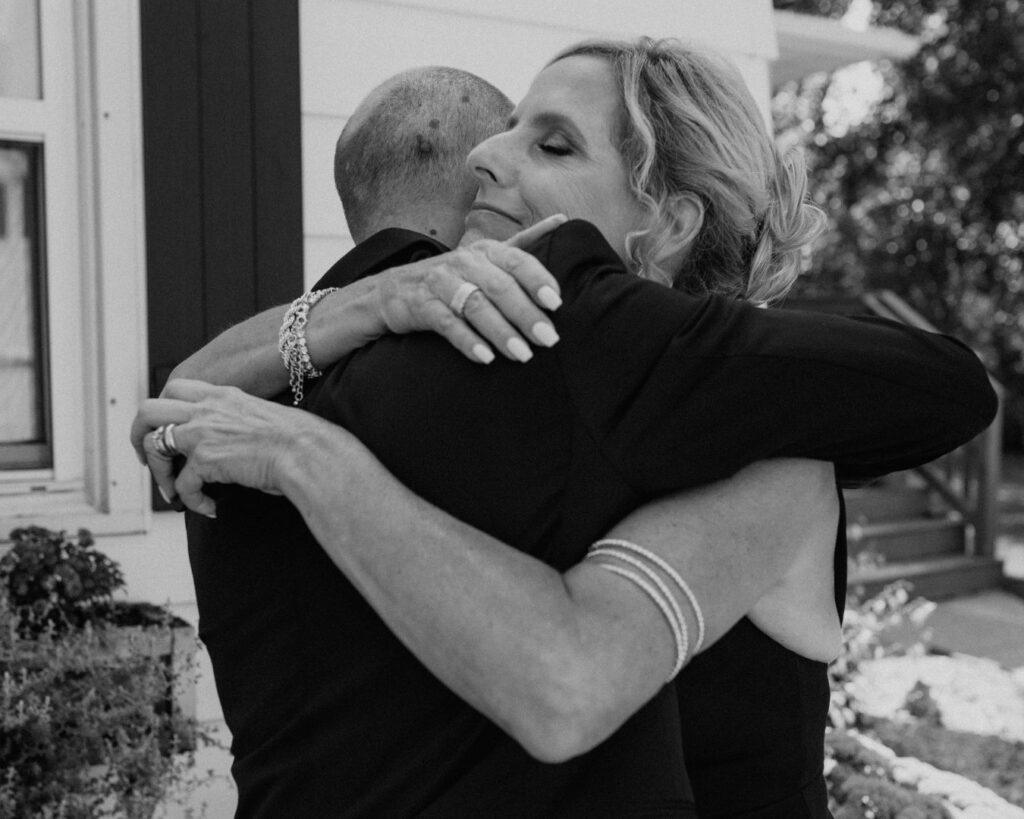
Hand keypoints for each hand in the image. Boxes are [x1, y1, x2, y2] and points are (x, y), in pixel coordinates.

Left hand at [131, 379, 318, 515]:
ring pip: (153, 444)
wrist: (306, 452)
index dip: (164, 411)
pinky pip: (181, 485)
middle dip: (140, 436)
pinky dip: (190, 501)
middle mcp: (206, 408)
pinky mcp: (205, 459)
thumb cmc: (297, 440)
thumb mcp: (261, 417)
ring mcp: (202, 432)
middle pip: (149, 410)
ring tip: (173, 490)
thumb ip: (237, 421)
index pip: (175, 388)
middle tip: (148, 458)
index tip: (167, 432)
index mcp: (222, 395)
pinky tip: (208, 507)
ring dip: (158, 472)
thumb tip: (230, 444)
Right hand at [371, 214, 567, 363]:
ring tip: (522, 355)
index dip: (538, 280)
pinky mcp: (420, 304)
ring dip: (501, 332)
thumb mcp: (485, 257)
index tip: (557, 303)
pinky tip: (485, 357)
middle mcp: (464, 262)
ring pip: (475, 306)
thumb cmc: (453, 277)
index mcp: (486, 250)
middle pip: (499, 286)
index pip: (517, 260)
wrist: (393, 289)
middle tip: (548, 339)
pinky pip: (447, 323)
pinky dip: (467, 341)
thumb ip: (522, 244)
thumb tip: (563, 220)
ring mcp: (440, 282)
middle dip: (526, 314)